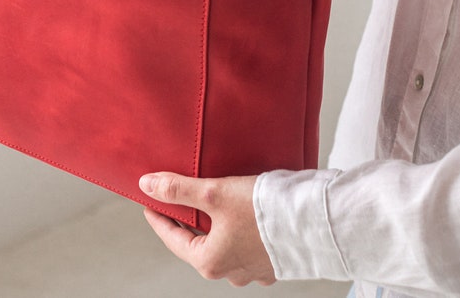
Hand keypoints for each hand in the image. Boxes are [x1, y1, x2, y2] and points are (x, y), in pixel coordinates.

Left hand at [139, 172, 275, 287]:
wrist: (312, 220)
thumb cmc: (262, 210)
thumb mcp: (213, 193)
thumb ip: (178, 190)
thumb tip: (147, 185)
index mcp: (210, 262)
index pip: (173, 239)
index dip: (159, 218)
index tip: (150, 203)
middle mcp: (230, 273)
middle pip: (197, 244)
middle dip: (187, 222)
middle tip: (177, 200)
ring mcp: (253, 270)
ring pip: (222, 245)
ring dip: (213, 225)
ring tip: (208, 203)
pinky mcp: (272, 261)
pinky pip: (245, 246)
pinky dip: (236, 229)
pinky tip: (239, 213)